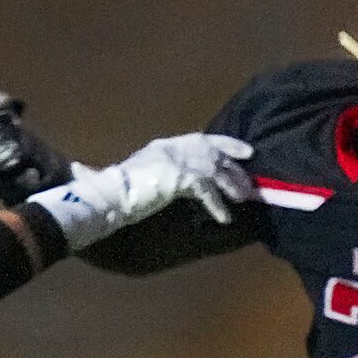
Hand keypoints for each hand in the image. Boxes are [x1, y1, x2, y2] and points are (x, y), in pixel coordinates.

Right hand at [29, 133, 254, 249]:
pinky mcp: (177, 177)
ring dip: (231, 185)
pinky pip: (206, 191)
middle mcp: (172, 148)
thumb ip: (156, 172)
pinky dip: (217, 206)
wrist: (107, 195)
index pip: (203, 139)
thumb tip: (163, 177)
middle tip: (250, 186)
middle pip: (213, 154)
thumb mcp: (142, 174)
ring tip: (242, 201)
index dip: (227, 144)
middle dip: (234, 169)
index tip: (246, 152)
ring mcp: (175, 160)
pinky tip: (224, 218)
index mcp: (165, 146)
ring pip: (214, 170)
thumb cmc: (119, 188)